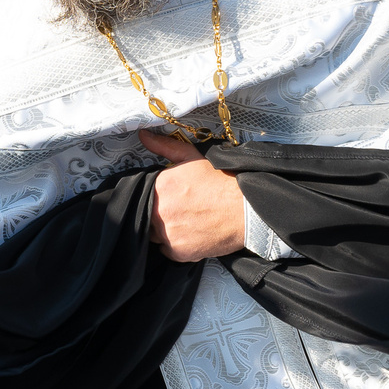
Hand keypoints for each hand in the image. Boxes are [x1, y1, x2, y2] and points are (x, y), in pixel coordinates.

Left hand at [142, 128, 244, 262]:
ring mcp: (167, 234)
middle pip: (146, 215)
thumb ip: (164, 146)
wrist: (245, 210)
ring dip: (164, 229)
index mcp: (159, 187)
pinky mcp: (177, 252)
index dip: (155, 195)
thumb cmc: (221, 183)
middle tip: (178, 209)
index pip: (143, 193)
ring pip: (154, 234)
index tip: (167, 196)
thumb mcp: (192, 157)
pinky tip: (191, 234)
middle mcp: (158, 212)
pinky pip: (167, 250)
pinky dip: (176, 244)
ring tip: (185, 222)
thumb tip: (144, 136)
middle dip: (157, 213)